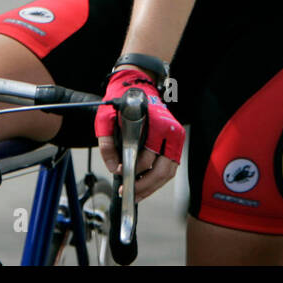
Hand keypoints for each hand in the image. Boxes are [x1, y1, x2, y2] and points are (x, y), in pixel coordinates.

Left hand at [96, 68, 182, 201]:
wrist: (138, 88)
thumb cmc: (124, 103)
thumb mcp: (106, 118)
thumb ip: (106, 143)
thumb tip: (113, 167)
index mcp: (157, 123)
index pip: (148, 156)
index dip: (133, 169)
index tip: (120, 175)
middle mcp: (171, 131)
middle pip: (162, 170)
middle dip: (144, 185)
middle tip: (128, 192)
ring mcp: (176, 138)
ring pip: (168, 172)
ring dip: (152, 187)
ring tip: (135, 194)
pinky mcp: (175, 144)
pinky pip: (168, 169)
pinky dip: (157, 180)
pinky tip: (143, 186)